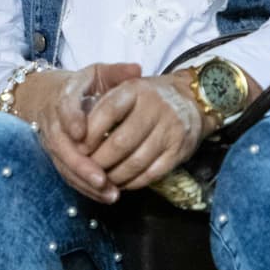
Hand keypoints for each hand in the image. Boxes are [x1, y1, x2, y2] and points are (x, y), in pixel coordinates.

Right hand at [14, 63, 141, 202]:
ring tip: (109, 193)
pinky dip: (85, 187)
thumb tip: (137, 70)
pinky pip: (67, 174)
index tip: (81, 133)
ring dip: (84, 181)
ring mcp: (53, 140)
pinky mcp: (56, 156)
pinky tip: (105, 196)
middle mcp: (54, 119)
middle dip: (80, 163)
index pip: (63, 106)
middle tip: (101, 178)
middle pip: (60, 144)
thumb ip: (117, 73)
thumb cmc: (83, 86)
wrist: (49, 96)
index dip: (70, 119)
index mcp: (65, 95)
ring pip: (62, 163)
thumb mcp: (98, 74)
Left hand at [83, 71, 206, 190]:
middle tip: (86, 168)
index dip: (90, 132)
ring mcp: (169, 131)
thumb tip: (77, 129)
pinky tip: (121, 182)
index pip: (108, 111)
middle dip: (99, 160)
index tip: (77, 145)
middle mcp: (154, 108)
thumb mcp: (126, 86)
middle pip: (120, 142)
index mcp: (135, 90)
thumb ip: (103, 102)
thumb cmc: (148, 96)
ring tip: (101, 179)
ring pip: (136, 161)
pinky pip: (153, 173)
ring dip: (115, 175)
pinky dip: (134, 181)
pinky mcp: (180, 151)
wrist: (192, 100)